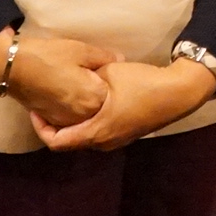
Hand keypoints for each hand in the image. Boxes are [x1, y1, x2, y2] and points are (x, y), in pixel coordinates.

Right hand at [0, 27, 121, 128]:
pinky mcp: (51, 121)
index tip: (98, 69)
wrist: (14, 66)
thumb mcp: (81, 50)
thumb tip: (121, 61)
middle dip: (96, 93)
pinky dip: (69, 109)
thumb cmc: (49, 56)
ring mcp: (66, 121)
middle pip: (99, 106)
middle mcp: (83, 116)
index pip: (112, 92)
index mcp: (95, 98)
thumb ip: (105, 57)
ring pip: (84, 115)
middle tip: (86, 76)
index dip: (106, 79)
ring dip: (83, 104)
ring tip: (74, 84)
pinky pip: (68, 119)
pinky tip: (63, 93)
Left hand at [37, 57, 215, 150]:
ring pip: (84, 136)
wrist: (179, 92)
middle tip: (47, 102)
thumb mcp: (109, 74)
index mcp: (96, 131)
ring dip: (72, 123)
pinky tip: (89, 102)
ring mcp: (117, 140)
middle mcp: (104, 142)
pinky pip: (98, 132)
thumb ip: (87, 76)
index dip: (40, 127)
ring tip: (65, 101)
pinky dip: (87, 121)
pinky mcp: (126, 134)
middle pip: (69, 140)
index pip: (56, 142)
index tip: (36, 108)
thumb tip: (72, 74)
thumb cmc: (142, 84)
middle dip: (55, 123)